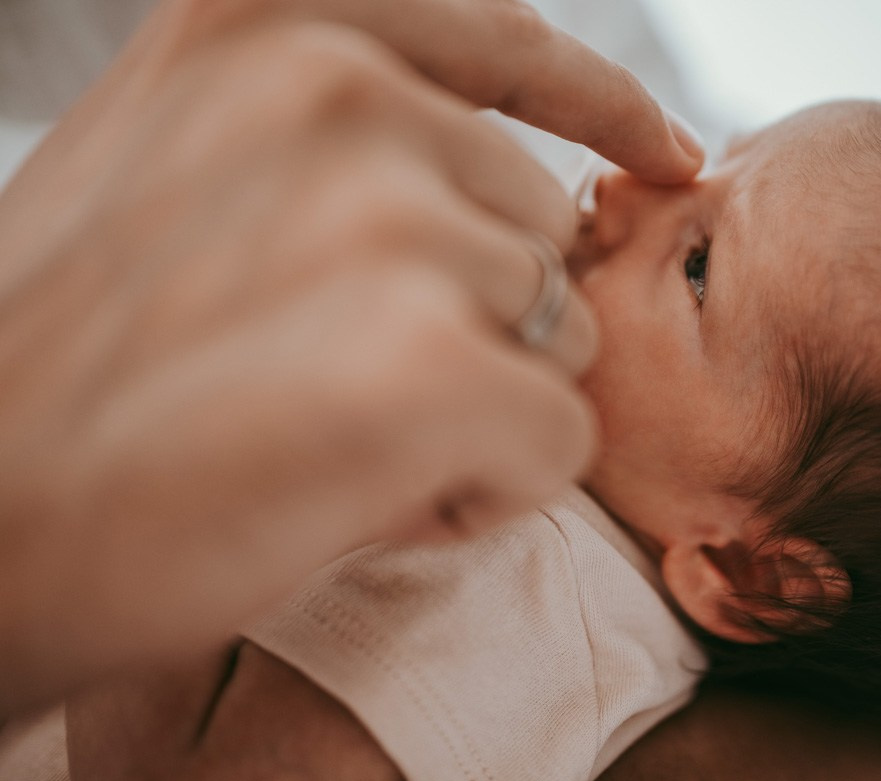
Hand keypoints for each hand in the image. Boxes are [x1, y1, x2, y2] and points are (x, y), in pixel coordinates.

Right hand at [0, 0, 703, 712]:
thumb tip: (529, 188)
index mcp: (269, 23)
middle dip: (476, 319)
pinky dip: (490, 489)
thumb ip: (342, 149)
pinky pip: (560, 436)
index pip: (505, 41)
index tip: (668, 154)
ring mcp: (388, 220)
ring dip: (476, 405)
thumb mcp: (190, 176)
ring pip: (556, 336)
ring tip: (325, 438)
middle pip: (539, 230)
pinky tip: (363, 499)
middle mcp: (336, 90)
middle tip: (328, 383)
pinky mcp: (430, 363)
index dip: (601, 105)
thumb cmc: (79, 367)